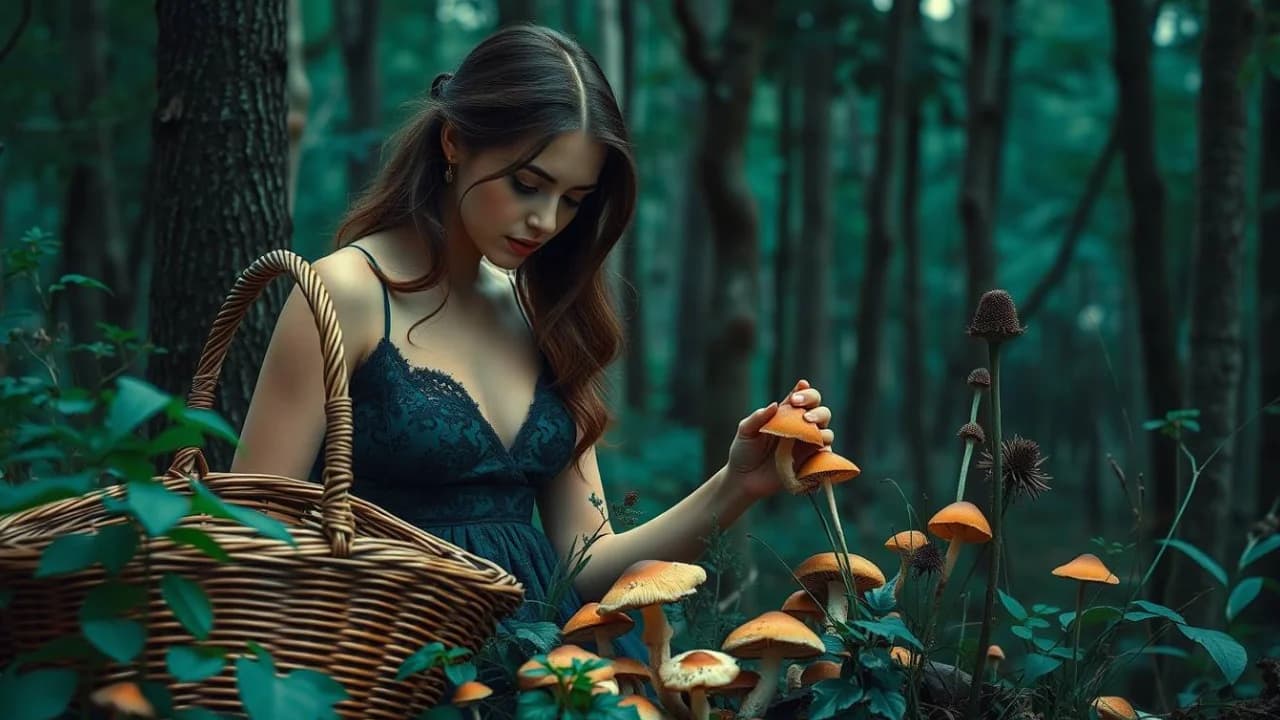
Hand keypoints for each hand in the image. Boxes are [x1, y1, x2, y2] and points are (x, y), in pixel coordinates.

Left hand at [725, 379, 834, 499]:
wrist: (743, 479)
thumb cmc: (743, 451)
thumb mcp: (746, 431)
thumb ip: (758, 417)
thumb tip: (775, 405)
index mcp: (786, 415)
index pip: (801, 398)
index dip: (805, 391)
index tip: (801, 387)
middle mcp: (800, 428)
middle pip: (820, 412)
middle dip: (816, 409)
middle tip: (804, 415)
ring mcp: (806, 446)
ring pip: (826, 432)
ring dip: (822, 429)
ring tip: (809, 431)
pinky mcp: (809, 463)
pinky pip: (825, 456)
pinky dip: (825, 450)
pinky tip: (817, 448)